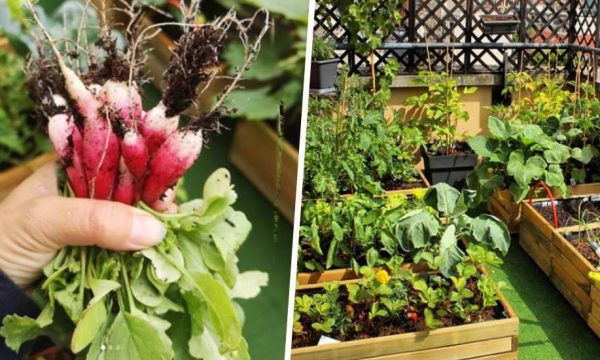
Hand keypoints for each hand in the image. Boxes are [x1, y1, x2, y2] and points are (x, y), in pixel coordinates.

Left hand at [0, 163, 165, 287]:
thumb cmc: (4, 243)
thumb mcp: (45, 221)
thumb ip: (95, 219)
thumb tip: (154, 230)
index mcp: (73, 171)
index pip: (118, 157)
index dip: (146, 164)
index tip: (165, 182)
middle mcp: (89, 194)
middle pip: (134, 187)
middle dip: (155, 197)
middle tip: (171, 212)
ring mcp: (97, 225)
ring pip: (137, 218)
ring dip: (154, 226)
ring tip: (171, 233)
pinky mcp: (103, 253)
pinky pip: (133, 247)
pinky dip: (147, 251)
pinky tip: (160, 251)